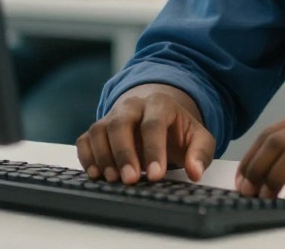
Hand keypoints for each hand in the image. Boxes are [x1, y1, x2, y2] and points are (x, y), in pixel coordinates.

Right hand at [75, 84, 214, 183]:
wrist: (158, 116)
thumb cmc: (177, 131)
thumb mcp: (198, 138)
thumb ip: (200, 153)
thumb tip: (195, 172)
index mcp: (159, 104)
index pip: (153, 124)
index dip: (154, 150)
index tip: (156, 175)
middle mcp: (132, 106)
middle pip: (120, 124)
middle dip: (124, 153)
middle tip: (130, 180)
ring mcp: (112, 116)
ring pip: (99, 131)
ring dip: (104, 156)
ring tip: (113, 180)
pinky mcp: (98, 130)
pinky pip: (85, 140)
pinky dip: (87, 157)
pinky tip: (95, 174)